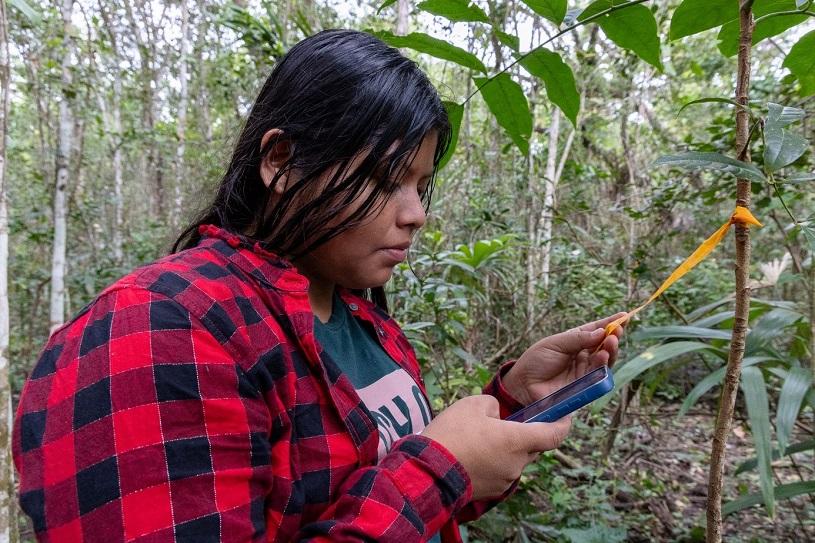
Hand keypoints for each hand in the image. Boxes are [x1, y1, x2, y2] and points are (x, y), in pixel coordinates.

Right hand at [421, 395, 569, 499]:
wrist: (427, 471)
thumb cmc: (452, 435)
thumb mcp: (472, 404)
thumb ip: (494, 405)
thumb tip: (497, 416)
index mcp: (518, 440)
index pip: (554, 435)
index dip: (563, 424)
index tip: (564, 416)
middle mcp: (517, 463)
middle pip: (531, 446)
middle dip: (521, 433)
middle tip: (501, 423)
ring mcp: (505, 480)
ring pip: (513, 458)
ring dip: (503, 448)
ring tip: (477, 438)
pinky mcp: (492, 491)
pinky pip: (500, 471)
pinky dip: (492, 461)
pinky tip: (471, 453)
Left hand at [502, 313, 626, 405]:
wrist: (523, 384)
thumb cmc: (536, 361)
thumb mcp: (555, 343)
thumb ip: (577, 339)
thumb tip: (601, 333)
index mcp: (574, 341)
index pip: (595, 330)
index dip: (610, 324)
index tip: (624, 316)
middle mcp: (582, 355)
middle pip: (604, 345)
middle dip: (613, 336)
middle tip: (618, 330)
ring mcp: (584, 371)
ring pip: (605, 360)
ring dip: (611, 350)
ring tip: (612, 341)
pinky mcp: (585, 385)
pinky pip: (599, 374)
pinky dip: (603, 365)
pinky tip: (603, 356)